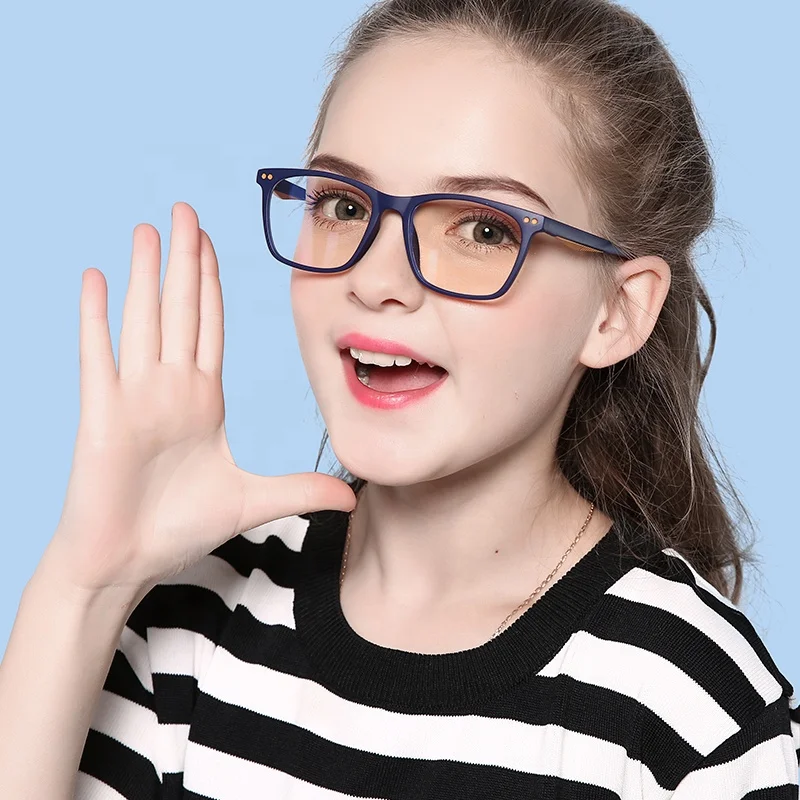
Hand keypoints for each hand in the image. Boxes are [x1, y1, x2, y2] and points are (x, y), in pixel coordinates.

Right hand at [45, 202, 354, 593]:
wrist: (126, 563)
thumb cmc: (178, 529)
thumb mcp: (253, 501)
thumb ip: (300, 490)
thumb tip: (351, 497)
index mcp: (202, 400)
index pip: (209, 327)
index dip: (211, 284)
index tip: (213, 244)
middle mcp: (170, 389)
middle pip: (180, 310)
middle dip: (185, 260)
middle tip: (186, 210)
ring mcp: (135, 398)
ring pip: (144, 321)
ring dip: (146, 275)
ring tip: (149, 230)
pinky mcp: (103, 416)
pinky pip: (99, 356)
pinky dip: (96, 318)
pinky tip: (97, 279)